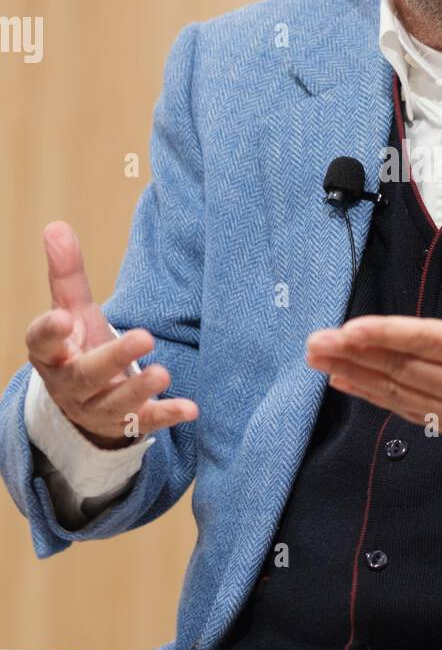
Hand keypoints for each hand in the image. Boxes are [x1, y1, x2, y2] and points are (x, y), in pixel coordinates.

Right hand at [25, 220, 198, 447]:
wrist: (84, 400)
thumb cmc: (79, 344)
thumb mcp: (72, 309)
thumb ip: (67, 273)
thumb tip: (56, 225)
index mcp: (52, 354)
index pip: (43, 343)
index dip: (50, 332)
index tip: (63, 316)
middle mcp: (70, 384)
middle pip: (87, 375)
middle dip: (114, 358)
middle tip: (144, 338)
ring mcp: (97, 408)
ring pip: (114, 403)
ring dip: (139, 389)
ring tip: (163, 373)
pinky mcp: (124, 424)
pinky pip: (144, 423)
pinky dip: (167, 415)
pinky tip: (191, 408)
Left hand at [305, 242, 441, 452]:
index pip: (428, 341)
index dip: (387, 335)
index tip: (350, 329)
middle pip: (402, 366)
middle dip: (355, 353)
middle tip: (314, 342)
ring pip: (396, 389)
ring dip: (354, 373)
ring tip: (317, 359)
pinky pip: (404, 408)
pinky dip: (371, 396)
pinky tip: (344, 382)